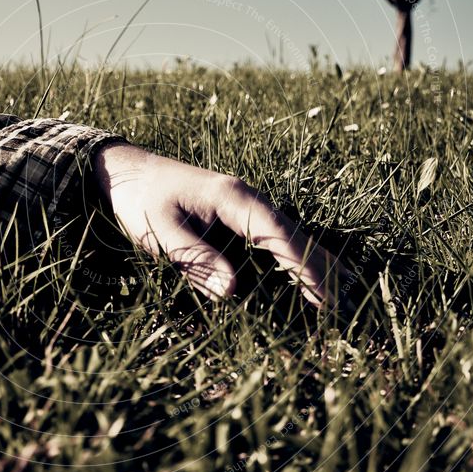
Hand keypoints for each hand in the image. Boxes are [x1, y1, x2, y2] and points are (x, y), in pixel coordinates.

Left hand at [92, 142, 350, 304]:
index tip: (322, 294)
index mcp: (232, 197)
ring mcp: (244, 203)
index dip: (302, 265)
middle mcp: (246, 197)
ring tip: (342, 287)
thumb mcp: (160, 232)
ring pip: (288, 232)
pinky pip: (273, 234)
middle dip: (318, 265)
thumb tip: (232, 292)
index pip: (277, 234)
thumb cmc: (140, 200)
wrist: (128, 170)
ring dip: (313, 258)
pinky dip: (293, 253)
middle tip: (343, 301)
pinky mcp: (237, 212)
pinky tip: (306, 270)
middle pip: (292, 232)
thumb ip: (196, 259)